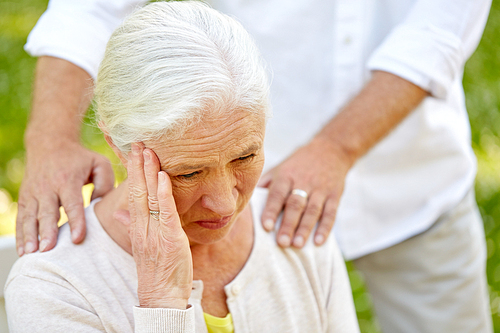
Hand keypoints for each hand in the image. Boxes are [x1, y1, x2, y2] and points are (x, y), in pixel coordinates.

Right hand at [16, 140, 113, 255]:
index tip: (78, 238)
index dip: (75, 221)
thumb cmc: (79, 158)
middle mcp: (48, 187)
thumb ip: (105, 183)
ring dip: (30, 236)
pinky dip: (21, 235)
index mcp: (68, 179)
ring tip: (32, 253)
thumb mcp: (99, 163)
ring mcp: (33, 193)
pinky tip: (23, 251)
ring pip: (30, 217)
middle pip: (47, 212)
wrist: (49, 143)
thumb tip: (101, 206)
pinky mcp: (25, 197)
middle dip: (47, 232)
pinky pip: (22, 218)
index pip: (72, 203)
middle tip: (49, 250)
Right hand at [127, 143, 191, 308]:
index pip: (133, 193)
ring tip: (148, 150)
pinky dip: (164, 193)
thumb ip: (130, 225)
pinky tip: (163, 176)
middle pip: (138, 190)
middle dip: (138, 165)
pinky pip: (165, 212)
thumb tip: (119, 211)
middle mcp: (142, 226)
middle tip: (138, 141)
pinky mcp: (169, 238)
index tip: (133, 151)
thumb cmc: (157, 270)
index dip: (133, 171)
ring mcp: (154, 232)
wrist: (161, 296)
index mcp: (137, 226)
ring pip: (150, 197)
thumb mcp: (142, 245)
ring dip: (149, 172)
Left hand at [258, 137, 352, 247]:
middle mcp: (304, 181)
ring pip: (313, 210)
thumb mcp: (280, 167)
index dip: (271, 210)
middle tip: (282, 243)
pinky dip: (325, 228)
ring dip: (305, 228)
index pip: (277, 193)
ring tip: (297, 245)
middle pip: (295, 204)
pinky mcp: (335, 195)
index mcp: (286, 175)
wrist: (330, 150)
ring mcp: (320, 189)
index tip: (266, 227)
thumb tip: (247, 201)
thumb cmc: (298, 163)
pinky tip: (319, 241)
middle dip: (288, 224)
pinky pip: (331, 213)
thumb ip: (265, 184)